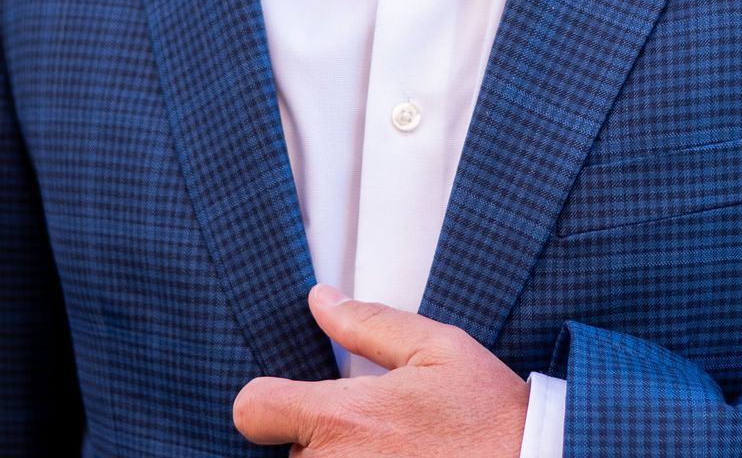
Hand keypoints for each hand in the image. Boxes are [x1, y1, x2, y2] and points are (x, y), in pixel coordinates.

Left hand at [233, 283, 529, 454]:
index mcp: (343, 418)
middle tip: (374, 434)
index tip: (290, 402)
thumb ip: (369, 323)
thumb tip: (319, 299)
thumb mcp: (437, 348)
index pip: (253, 410)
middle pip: (288, 453)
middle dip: (319, 440)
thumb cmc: (489, 414)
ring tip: (389, 453)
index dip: (267, 401)